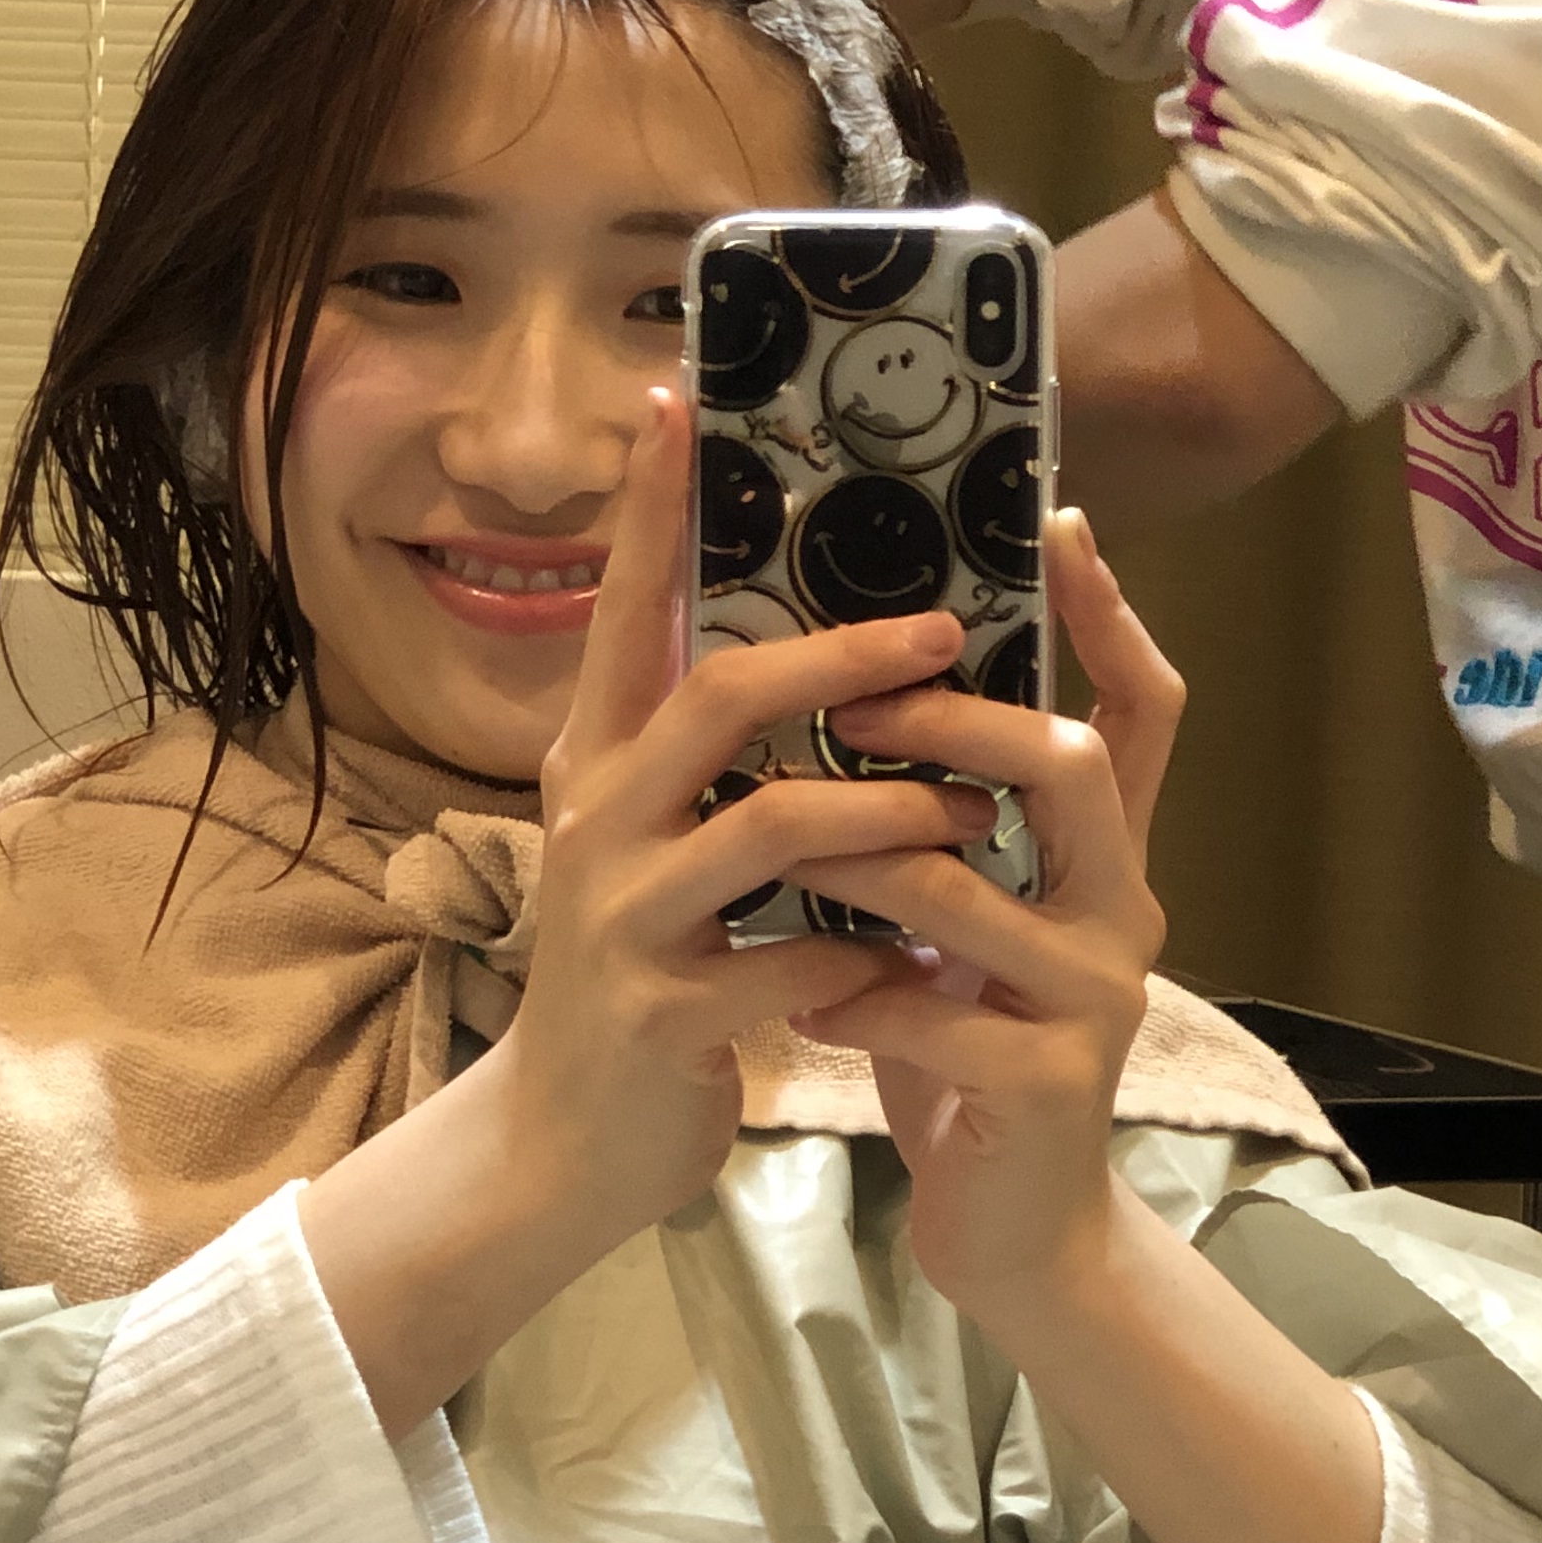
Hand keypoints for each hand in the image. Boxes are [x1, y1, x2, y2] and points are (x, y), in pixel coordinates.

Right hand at [498, 383, 995, 1248]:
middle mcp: (598, 821)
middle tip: (949, 633)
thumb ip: (705, 750)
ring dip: (889, 811)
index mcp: (596, 762)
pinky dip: (864, 952)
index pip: (626, 610)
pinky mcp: (663, 1015)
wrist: (567, 1143)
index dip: (654, 509)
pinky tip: (916, 956)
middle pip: (719, 699)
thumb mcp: (656, 840)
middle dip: (843, 657)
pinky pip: (789, 962)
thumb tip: (802, 631)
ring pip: (769, 828)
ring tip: (974, 805)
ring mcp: (622, 920)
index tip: (681, 399)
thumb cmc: (645, 967)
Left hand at [783, 509, 1182, 1326]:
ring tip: (781, 851)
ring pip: (974, 887)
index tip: (1054, 519)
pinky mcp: (1051, 1085)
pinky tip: (805, 1007)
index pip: (1138, 707)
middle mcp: (1123, 907)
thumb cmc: (964, 1047)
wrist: (1013, 1234)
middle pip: (1068, 764)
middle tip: (851, 696)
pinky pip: (933, 1013)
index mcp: (1104, 856)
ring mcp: (1095, 997)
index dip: (1108, 611)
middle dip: (952, 719)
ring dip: (861, 862)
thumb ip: (945, 820)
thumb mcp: (964, 918)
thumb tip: (854, 680)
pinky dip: (852, 1001)